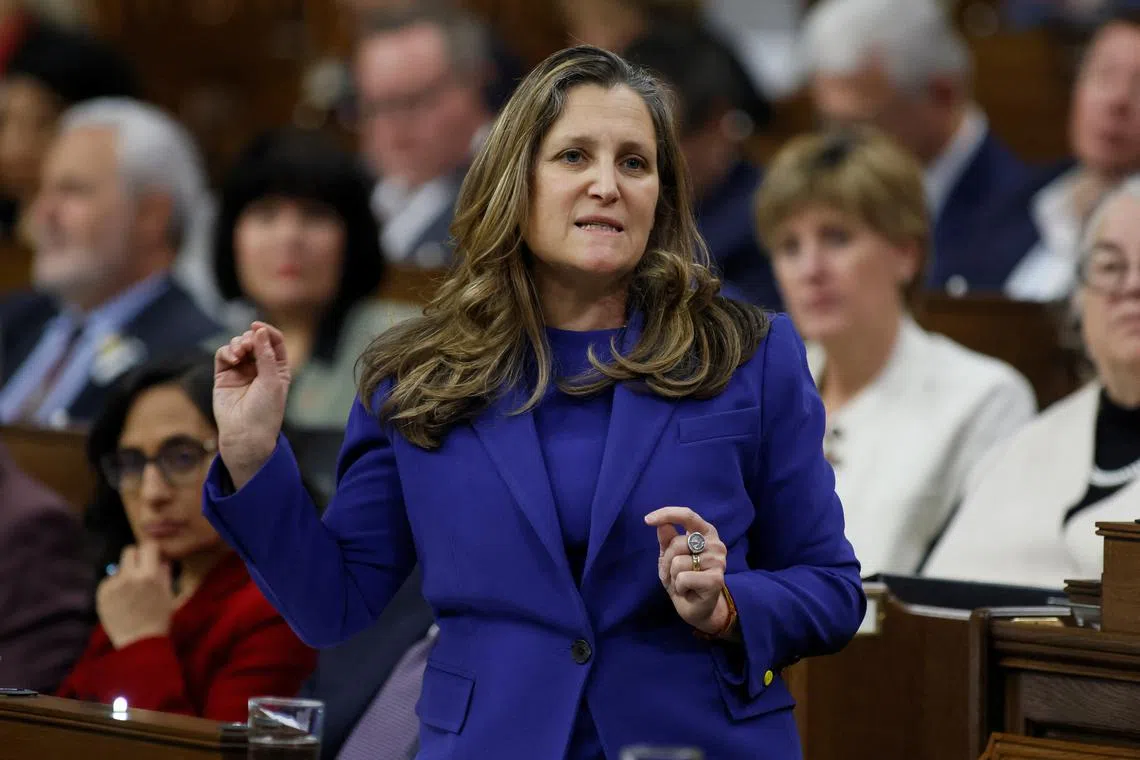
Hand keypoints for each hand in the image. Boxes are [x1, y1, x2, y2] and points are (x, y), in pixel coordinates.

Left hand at [96, 544, 175, 649]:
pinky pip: (108, 582)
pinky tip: (121, 600)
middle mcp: (128, 577)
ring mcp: (112, 586)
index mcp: (149, 575)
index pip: (148, 546)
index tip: (153, 555)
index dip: (152, 550)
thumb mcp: (168, 594)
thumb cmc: (158, 620)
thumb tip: (161, 559)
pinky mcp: (100, 596)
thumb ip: (164, 573)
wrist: (138, 644)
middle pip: (128, 551)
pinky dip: (114, 587)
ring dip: (125, 574)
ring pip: (118, 568)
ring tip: (130, 591)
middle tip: (141, 570)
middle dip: (136, 557)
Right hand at [214, 321, 290, 487]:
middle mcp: (259, 368)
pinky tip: (232, 359)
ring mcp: (241, 371)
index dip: (266, 331)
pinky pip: (223, 355)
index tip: (257, 327)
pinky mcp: (224, 376)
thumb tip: (259, 331)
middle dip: (250, 338)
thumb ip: (266, 355)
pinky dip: (227, 352)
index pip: (273, 342)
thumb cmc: (266, 411)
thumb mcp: (272, 380)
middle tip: (247, 346)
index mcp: (277, 369)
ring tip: (239, 353)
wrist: (246, 434)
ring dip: (238, 343)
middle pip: (254, 341)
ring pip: (238, 345)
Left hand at [644, 506, 730, 635]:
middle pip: (678, 543)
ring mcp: (718, 561)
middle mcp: (716, 544)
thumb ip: (666, 539)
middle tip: (674, 573)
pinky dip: (679, 587)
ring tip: (683, 583)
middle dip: (667, 560)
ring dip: (673, 576)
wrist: (696, 608)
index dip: (667, 514)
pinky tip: (688, 590)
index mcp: (705, 532)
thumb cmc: (683, 578)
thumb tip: (661, 524)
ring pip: (678, 562)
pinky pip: (683, 578)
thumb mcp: (669, 556)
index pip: (687, 515)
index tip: (647, 519)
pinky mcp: (716, 579)